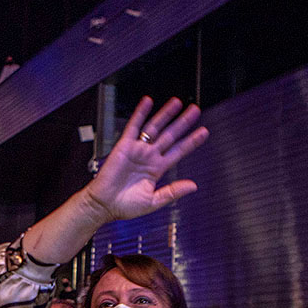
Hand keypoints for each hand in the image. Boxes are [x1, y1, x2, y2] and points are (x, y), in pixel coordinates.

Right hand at [82, 96, 208, 221]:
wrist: (104, 205)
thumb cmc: (125, 206)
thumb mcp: (154, 201)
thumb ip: (173, 191)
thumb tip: (193, 186)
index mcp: (157, 169)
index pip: (178, 151)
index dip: (191, 141)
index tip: (204, 132)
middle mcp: (149, 156)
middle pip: (170, 135)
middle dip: (183, 122)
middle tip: (195, 110)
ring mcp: (137, 149)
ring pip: (155, 127)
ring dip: (166, 114)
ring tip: (177, 102)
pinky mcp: (124, 145)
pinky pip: (134, 126)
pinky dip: (140, 113)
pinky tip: (148, 102)